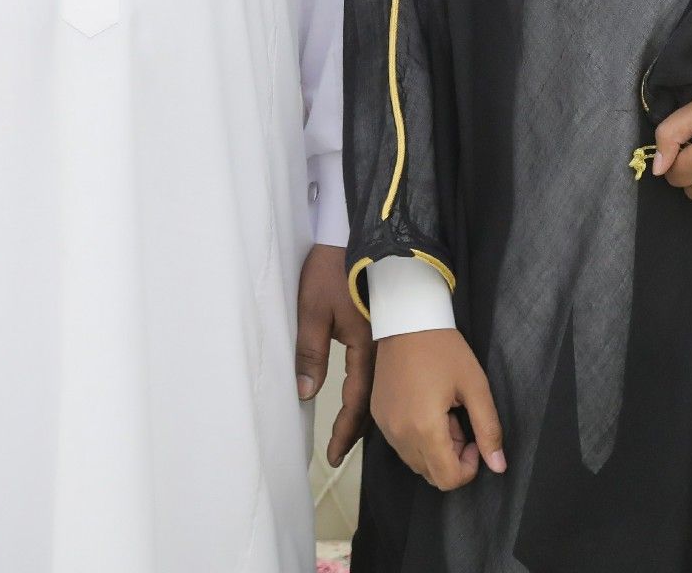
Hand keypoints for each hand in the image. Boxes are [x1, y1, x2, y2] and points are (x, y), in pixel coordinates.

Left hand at [296, 243, 372, 466]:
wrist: (356, 236)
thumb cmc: (333, 271)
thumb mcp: (313, 311)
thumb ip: (309, 353)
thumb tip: (306, 393)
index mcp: (367, 346)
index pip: (357, 401)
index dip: (345, 431)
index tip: (334, 455)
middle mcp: (382, 348)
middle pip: (374, 399)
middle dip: (359, 428)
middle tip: (342, 451)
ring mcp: (385, 337)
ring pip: (379, 386)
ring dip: (367, 410)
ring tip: (353, 432)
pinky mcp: (383, 328)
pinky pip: (380, 369)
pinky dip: (372, 389)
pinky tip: (366, 395)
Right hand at [370, 327, 505, 490]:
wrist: (407, 321)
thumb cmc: (444, 349)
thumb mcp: (475, 386)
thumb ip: (489, 429)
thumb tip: (499, 466)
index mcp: (424, 428)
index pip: (447, 479)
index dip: (468, 468)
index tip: (474, 438)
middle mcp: (399, 434)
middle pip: (431, 474)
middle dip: (452, 457)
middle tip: (460, 421)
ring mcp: (385, 427)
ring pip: (415, 462)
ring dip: (435, 449)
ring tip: (444, 412)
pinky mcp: (378, 418)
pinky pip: (401, 445)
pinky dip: (417, 438)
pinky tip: (428, 408)